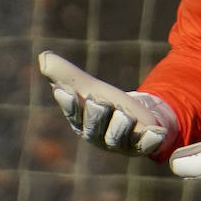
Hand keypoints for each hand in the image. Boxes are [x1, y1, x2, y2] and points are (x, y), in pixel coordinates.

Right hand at [38, 50, 176, 156]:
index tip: (64, 91)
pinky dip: (152, 139)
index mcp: (82, 123)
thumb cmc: (108, 103)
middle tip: (98, 102)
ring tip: (125, 114)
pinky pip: (149, 144)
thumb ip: (67, 75)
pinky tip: (157, 132)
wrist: (142, 118)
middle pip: (94, 128)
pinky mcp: (146, 144)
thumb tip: (43, 56)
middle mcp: (100, 137)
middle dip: (96, 115)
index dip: (69, 104)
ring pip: (119, 138)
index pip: (73, 115)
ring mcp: (123, 143)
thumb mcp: (89, 88)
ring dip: (121, 126)